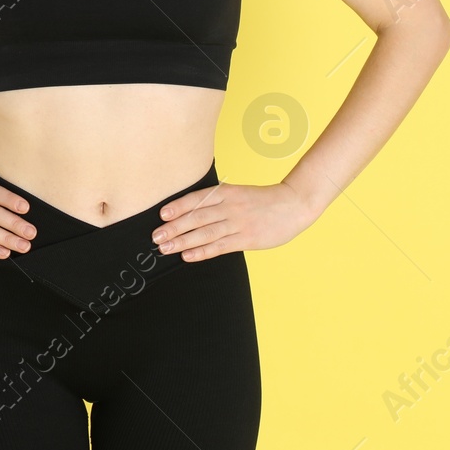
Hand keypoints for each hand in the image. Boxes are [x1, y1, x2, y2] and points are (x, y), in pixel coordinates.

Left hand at [150, 181, 313, 262]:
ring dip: (183, 241)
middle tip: (156, 237)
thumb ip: (219, 200)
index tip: (161, 215)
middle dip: (174, 228)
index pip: (197, 200)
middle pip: (197, 217)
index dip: (178, 207)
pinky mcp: (247, 239)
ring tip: (165, 248)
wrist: (293, 204)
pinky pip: (220, 246)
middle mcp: (230, 207)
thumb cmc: (263, 199)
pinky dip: (202, 252)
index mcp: (227, 192)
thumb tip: (192, 211)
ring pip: (205, 233)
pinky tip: (188, 256)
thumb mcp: (239, 193)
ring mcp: (238, 223)